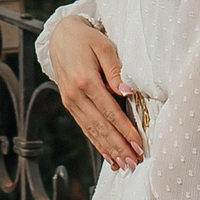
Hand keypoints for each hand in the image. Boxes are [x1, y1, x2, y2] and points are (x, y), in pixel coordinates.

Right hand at [48, 20, 142, 169]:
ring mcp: (70, 101)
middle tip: (134, 163)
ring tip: (124, 164)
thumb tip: (127, 92)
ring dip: (109, 150)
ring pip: (92, 131)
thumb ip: (116, 70)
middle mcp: (75, 95)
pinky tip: (108, 155)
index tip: (138, 145)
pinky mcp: (69, 104)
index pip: (109, 111)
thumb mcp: (104, 46)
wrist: (60, 36)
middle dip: (118, 147)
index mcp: (85, 80)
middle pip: (100, 126)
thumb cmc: (86, 38)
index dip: (125, 130)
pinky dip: (97, 143)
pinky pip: (85, 127)